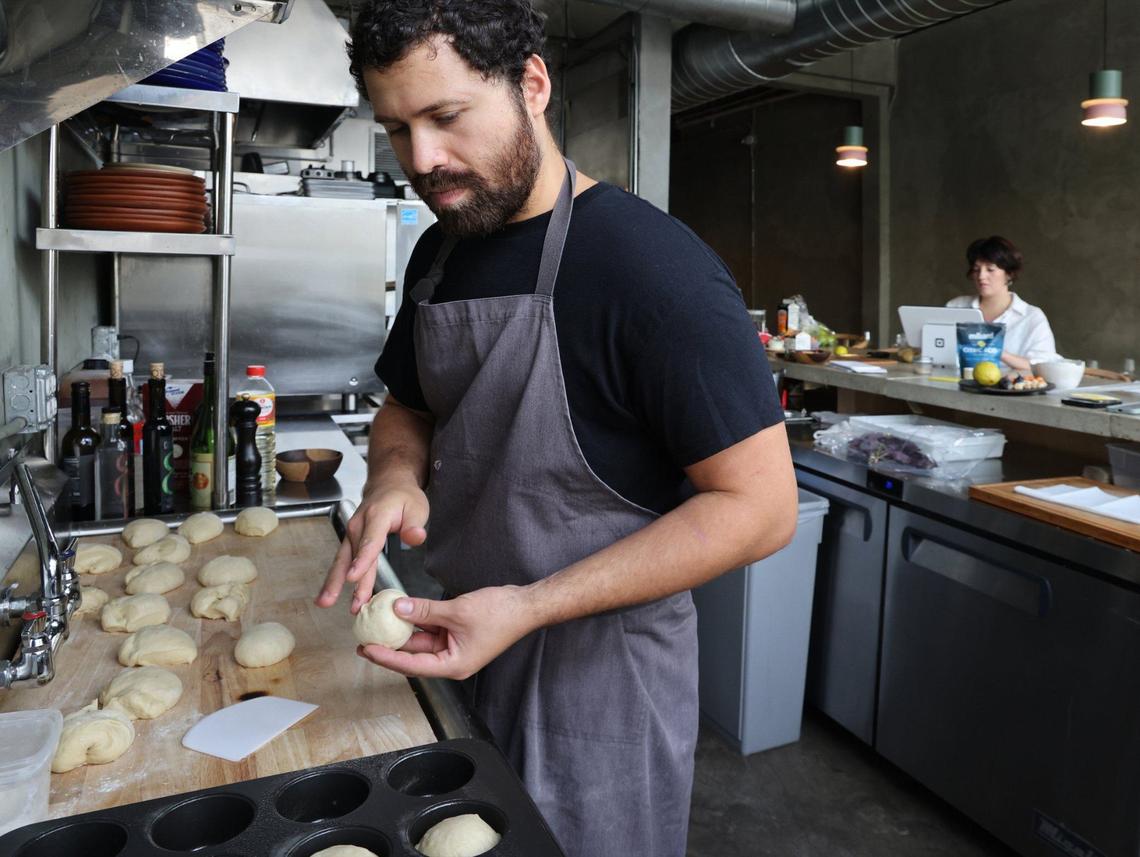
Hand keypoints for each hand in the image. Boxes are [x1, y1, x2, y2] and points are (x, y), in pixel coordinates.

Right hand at [315, 483, 428, 613]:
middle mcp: (358, 525)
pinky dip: (335, 578)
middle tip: (349, 604)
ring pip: (341, 560)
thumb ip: (415, 524)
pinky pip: (342, 561)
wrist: (388, 484)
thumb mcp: (417, 507)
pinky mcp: (349, 540)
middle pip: (352, 556)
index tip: (354, 578)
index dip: (362, 561)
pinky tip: (328, 594)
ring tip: (325, 602)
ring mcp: (351, 533)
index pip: (370, 542)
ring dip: (333, 582)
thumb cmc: (403, 498)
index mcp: (377, 516)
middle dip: (346, 581)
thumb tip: (416, 537)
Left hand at [357, 586, 534, 679]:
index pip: (412, 665)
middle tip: (364, 638)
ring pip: (420, 641)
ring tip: (378, 622)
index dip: (387, 657)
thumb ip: (425, 611)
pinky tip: (401, 611)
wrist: (525, 605)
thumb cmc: (501, 614)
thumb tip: (399, 609)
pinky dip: (417, 620)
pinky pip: (430, 629)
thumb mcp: (457, 611)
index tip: (368, 649)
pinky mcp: (456, 633)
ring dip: (402, 631)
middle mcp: (451, 660)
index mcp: (453, 665)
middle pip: (413, 655)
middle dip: (389, 645)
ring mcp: (453, 647)